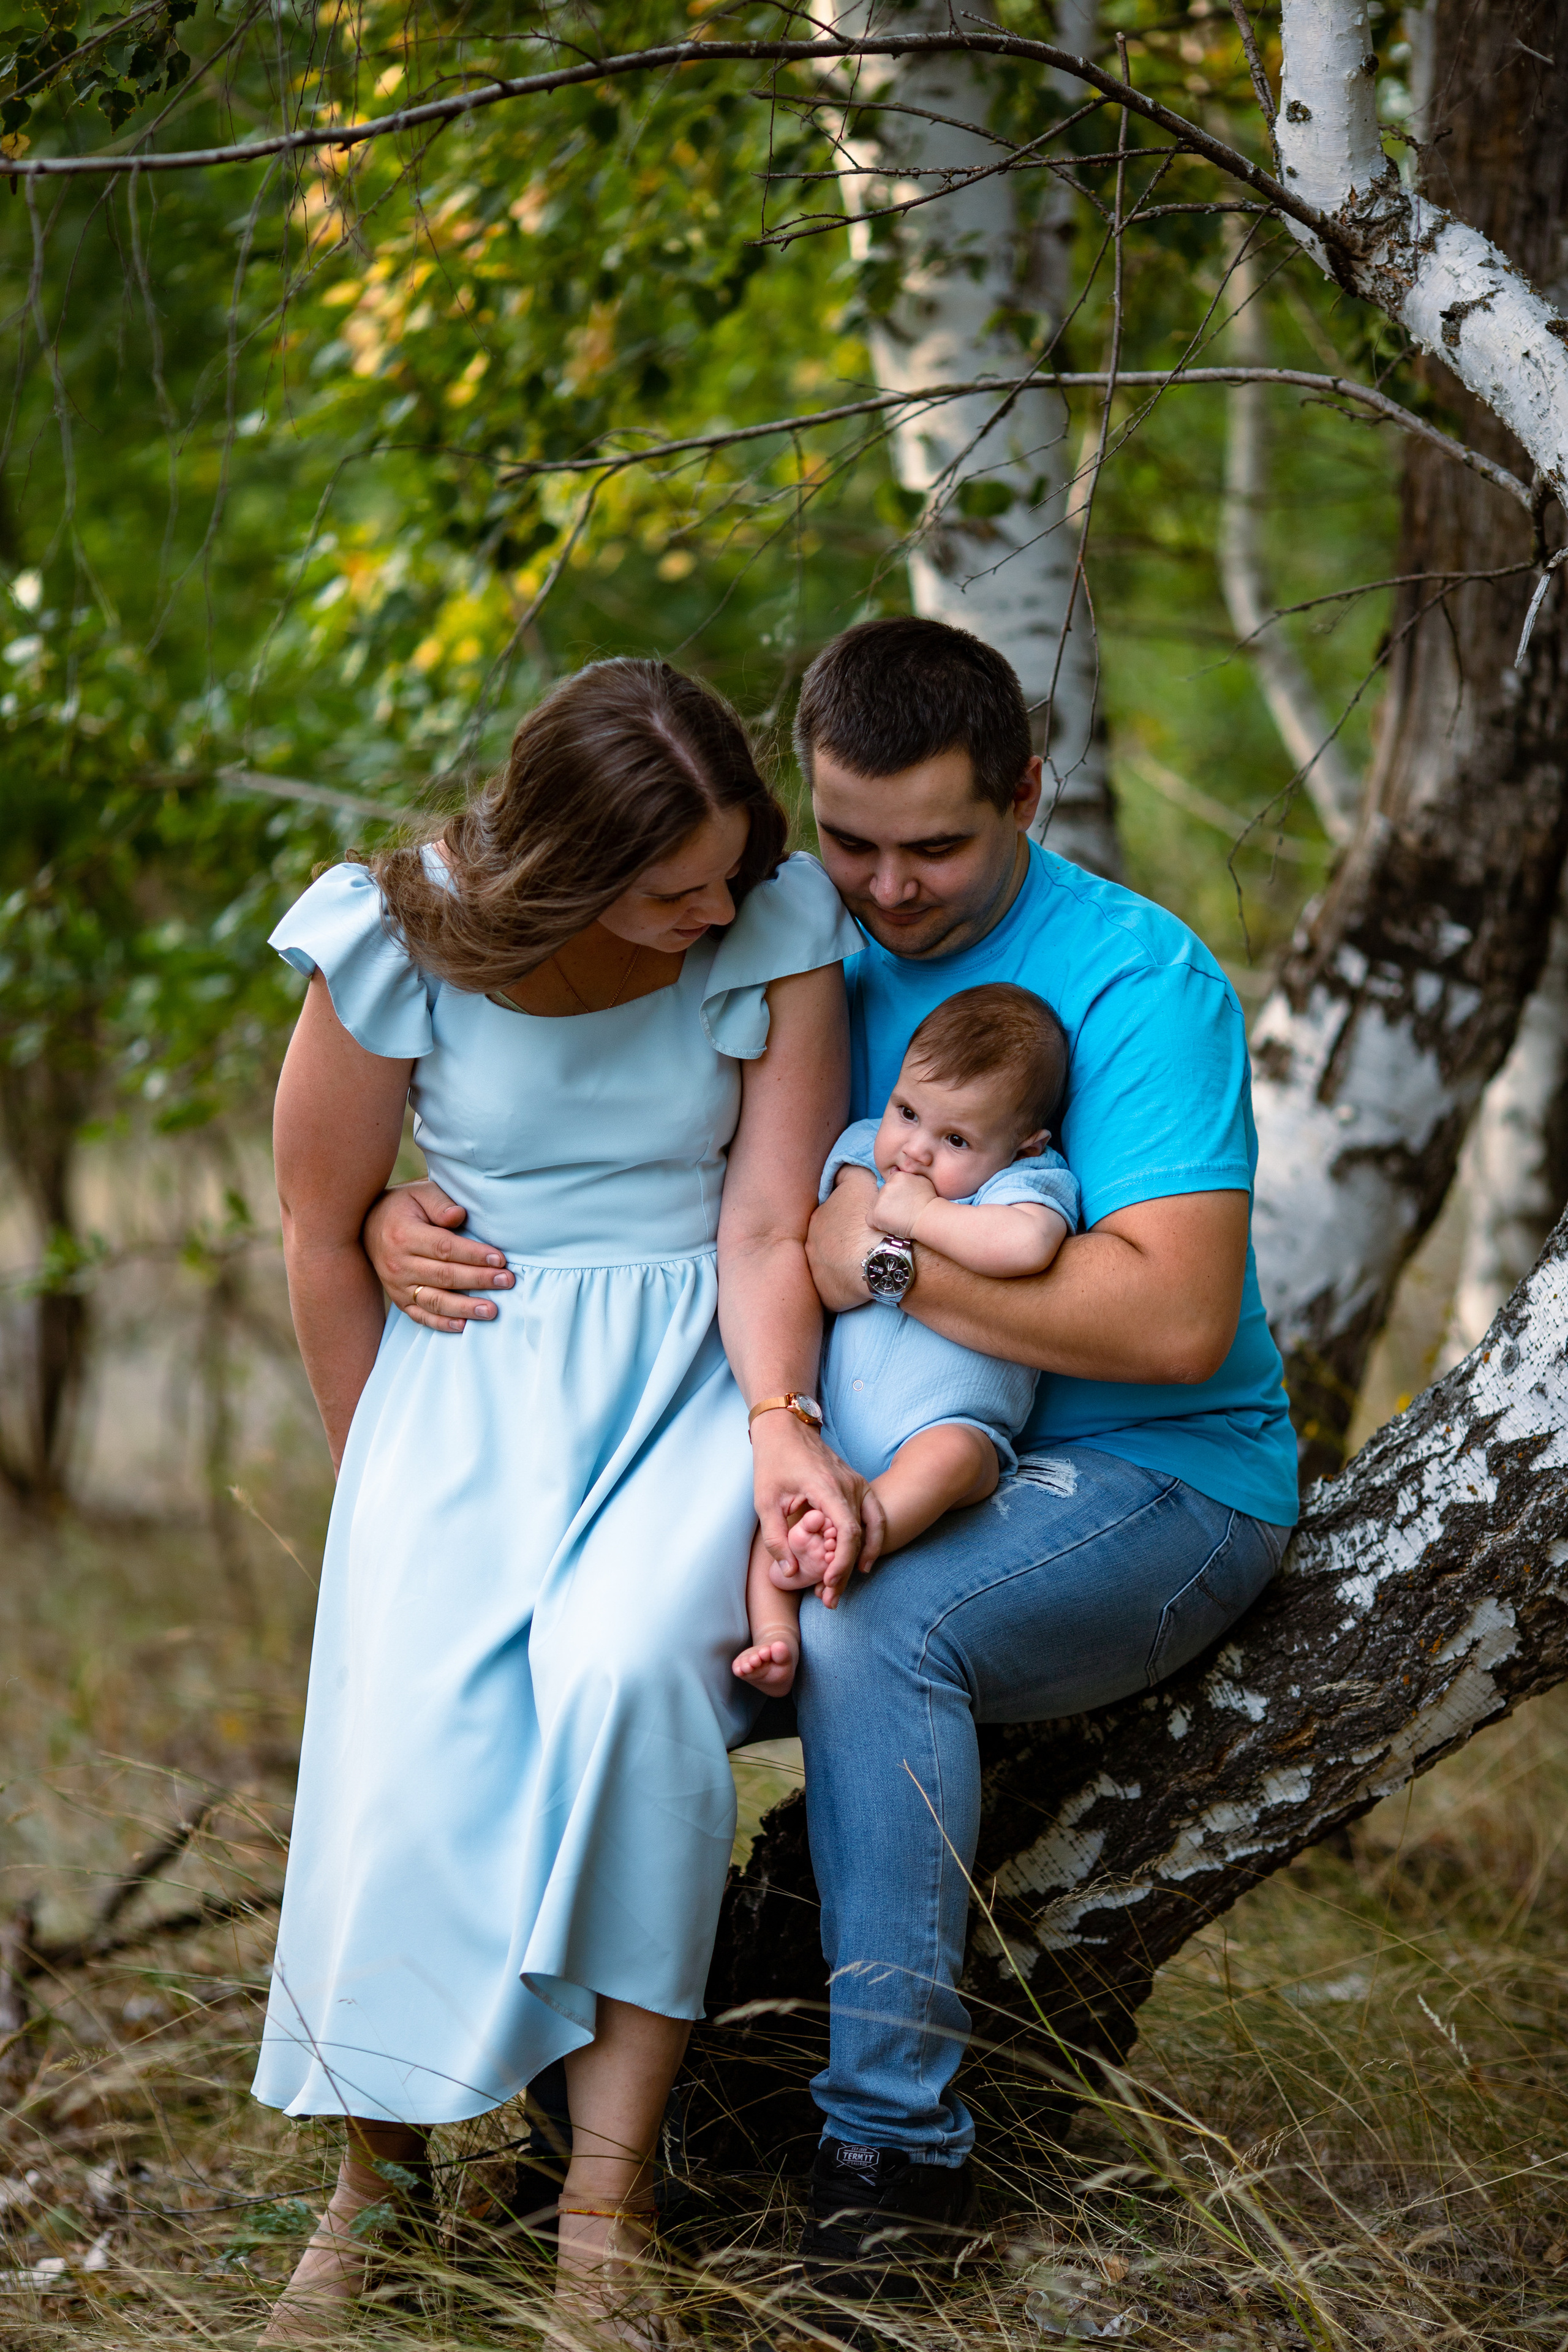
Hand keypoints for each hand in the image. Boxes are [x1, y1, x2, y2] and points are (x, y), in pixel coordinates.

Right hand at [362, 1180, 514, 1331]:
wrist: (366, 1226)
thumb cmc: (402, 1207)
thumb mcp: (419, 1193)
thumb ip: (440, 1203)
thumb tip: (459, 1216)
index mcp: (405, 1235)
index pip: (445, 1248)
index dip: (473, 1255)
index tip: (499, 1259)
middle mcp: (399, 1264)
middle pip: (444, 1276)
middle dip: (479, 1280)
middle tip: (507, 1281)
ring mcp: (397, 1285)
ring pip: (435, 1301)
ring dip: (465, 1308)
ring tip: (491, 1310)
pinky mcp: (398, 1299)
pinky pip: (420, 1316)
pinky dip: (441, 1323)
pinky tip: (463, 1326)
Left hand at [750, 1411, 885, 1605]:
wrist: (786, 1427)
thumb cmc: (773, 1462)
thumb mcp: (764, 1501)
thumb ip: (776, 1538)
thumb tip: (791, 1573)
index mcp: (827, 1487)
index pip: (847, 1531)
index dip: (842, 1561)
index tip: (829, 1583)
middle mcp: (849, 1484)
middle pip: (860, 1535)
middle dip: (847, 1570)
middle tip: (831, 1598)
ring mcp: (857, 1483)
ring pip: (872, 1526)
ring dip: (862, 1557)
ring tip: (849, 1583)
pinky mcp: (858, 1484)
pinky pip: (873, 1515)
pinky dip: (872, 1539)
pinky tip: (863, 1560)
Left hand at [804, 1167, 881, 1310]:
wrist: (886, 1256)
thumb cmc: (874, 1217)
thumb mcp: (859, 1180)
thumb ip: (845, 1173)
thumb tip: (838, 1173)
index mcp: (818, 1217)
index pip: (830, 1214)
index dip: (848, 1217)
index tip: (863, 1222)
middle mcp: (811, 1243)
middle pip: (826, 1241)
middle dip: (841, 1242)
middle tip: (865, 1244)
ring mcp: (817, 1272)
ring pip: (829, 1266)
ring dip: (842, 1265)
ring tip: (866, 1264)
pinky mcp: (828, 1296)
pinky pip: (836, 1292)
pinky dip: (848, 1289)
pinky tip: (864, 1283)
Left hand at [868, 1168, 936, 1239]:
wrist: (929, 1217)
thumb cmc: (929, 1201)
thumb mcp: (923, 1181)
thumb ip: (909, 1176)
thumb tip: (895, 1170)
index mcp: (896, 1177)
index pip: (889, 1185)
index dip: (896, 1196)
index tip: (905, 1202)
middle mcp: (886, 1186)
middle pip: (882, 1196)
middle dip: (890, 1203)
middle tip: (903, 1211)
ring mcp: (880, 1199)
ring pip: (877, 1207)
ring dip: (885, 1213)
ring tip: (900, 1218)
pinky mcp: (876, 1214)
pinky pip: (871, 1220)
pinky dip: (878, 1224)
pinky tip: (890, 1225)